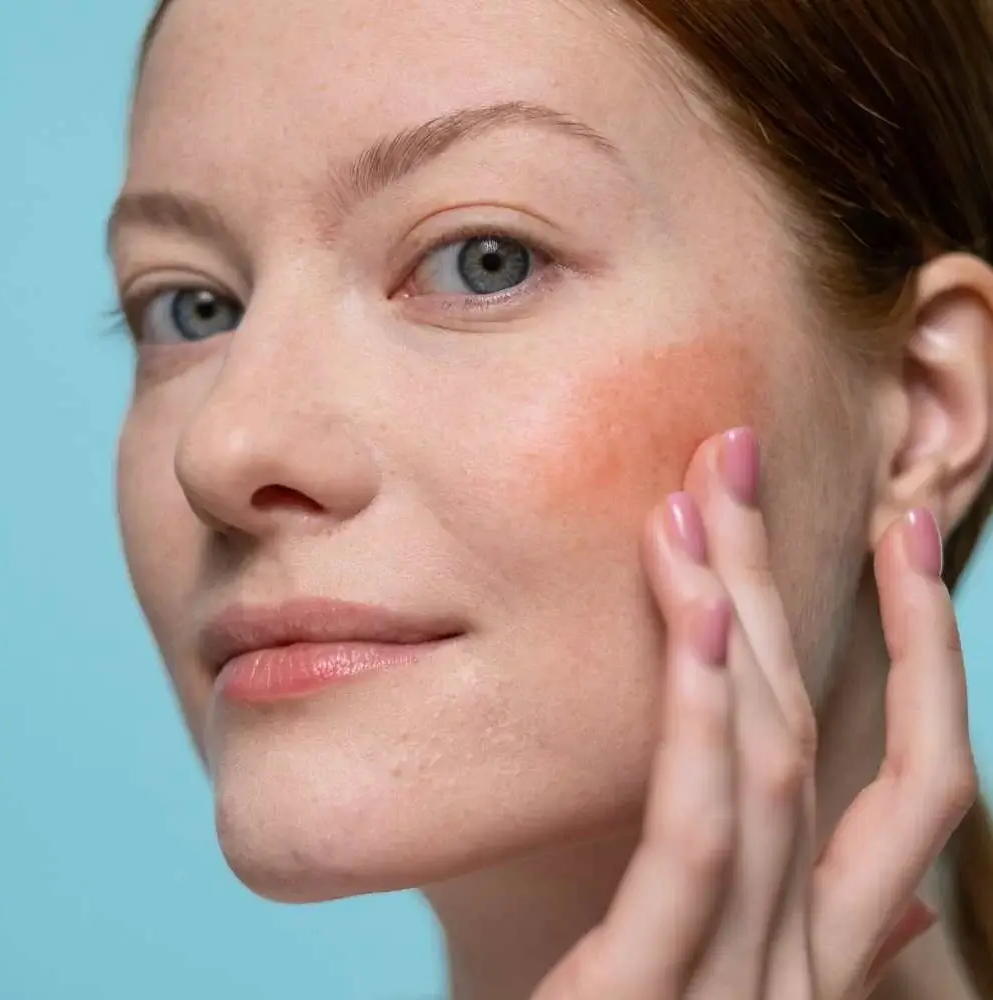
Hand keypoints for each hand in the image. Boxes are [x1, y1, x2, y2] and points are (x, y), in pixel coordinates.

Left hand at [532, 427, 975, 999]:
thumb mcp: (718, 984)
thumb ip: (793, 923)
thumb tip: (886, 863)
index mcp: (819, 955)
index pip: (912, 786)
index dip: (921, 652)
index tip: (896, 532)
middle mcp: (805, 966)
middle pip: (825, 736)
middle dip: (795, 583)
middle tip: (743, 452)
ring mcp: (746, 988)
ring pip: (773, 765)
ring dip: (744, 612)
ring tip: (707, 491)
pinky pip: (700, 840)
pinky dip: (707, 719)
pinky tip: (704, 614)